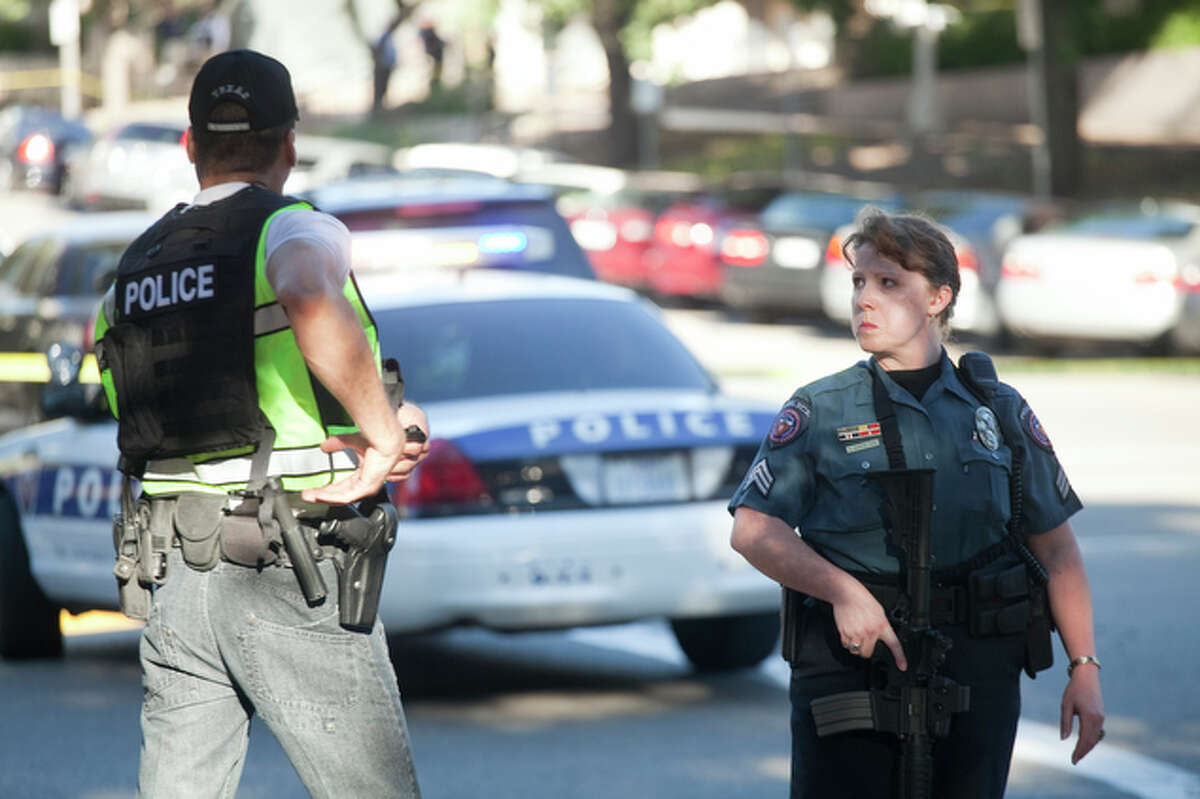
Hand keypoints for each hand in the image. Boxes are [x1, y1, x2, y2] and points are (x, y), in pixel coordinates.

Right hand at [299, 403, 430, 504]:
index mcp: (362, 475)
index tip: (313, 489)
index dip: (327, 488)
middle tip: (307, 495)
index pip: (341, 486)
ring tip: (309, 496)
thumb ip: (337, 444)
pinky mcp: (366, 488)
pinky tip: (319, 495)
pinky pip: (346, 497)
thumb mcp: (350, 442)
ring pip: (340, 498)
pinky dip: (331, 497)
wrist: (386, 440)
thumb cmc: (376, 440)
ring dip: (323, 497)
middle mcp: (364, 484)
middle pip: (338, 494)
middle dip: (321, 495)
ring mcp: (366, 488)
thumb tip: (324, 446)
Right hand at [830, 578, 906, 670]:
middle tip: (864, 641)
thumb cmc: (862, 600)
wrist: (846, 594)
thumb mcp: (879, 612)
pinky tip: (849, 631)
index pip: (894, 645)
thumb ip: (881, 626)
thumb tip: (880, 636)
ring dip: (855, 646)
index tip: (902, 666)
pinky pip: (845, 645)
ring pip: (856, 651)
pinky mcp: (845, 633)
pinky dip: (846, 641)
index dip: (900, 658)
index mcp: (882, 625)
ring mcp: (857, 633)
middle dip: (865, 649)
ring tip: (855, 634)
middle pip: (867, 653)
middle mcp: (870, 632)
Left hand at [1061, 666, 1104, 764]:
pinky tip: (1085, 742)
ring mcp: (1101, 717)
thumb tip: (1064, 739)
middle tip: (1075, 760)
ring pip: (1095, 737)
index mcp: (1089, 717)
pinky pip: (1097, 731)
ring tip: (1078, 754)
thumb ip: (1065, 723)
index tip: (1073, 760)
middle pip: (1091, 741)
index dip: (1079, 751)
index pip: (1084, 740)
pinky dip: (1092, 739)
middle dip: (1083, 752)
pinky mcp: (1101, 715)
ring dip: (1088, 746)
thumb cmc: (1074, 690)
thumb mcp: (1066, 705)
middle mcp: (1098, 719)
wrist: (1087, 677)